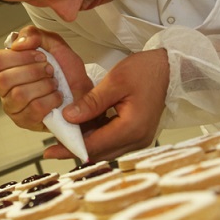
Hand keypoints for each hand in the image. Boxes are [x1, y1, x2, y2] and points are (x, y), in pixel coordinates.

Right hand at [0, 26, 92, 131]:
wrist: (84, 91)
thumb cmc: (66, 70)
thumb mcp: (53, 43)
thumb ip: (34, 35)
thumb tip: (17, 43)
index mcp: (8, 67)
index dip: (20, 57)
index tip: (40, 56)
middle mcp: (5, 88)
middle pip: (3, 80)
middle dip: (33, 72)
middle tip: (49, 70)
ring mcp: (13, 106)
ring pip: (19, 95)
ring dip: (43, 86)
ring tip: (54, 83)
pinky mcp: (25, 121)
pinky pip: (34, 109)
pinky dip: (51, 99)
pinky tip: (57, 96)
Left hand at [44, 49, 169, 160]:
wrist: (169, 68)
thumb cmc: (145, 71)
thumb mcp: (114, 81)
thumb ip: (91, 102)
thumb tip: (69, 117)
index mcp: (132, 128)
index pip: (95, 145)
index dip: (70, 148)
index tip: (50, 151)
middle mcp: (137, 139)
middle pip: (99, 151)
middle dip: (74, 148)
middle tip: (51, 145)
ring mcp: (139, 139)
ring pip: (105, 148)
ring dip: (85, 143)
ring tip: (64, 135)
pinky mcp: (137, 134)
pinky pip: (112, 141)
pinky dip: (96, 137)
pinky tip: (82, 128)